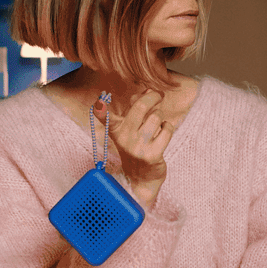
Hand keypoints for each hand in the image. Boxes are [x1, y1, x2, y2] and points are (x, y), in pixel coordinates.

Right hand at [94, 90, 174, 208]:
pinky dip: (168, 127)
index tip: (98, 104)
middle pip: (140, 107)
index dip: (101, 111)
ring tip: (157, 124)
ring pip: (156, 118)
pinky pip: (167, 130)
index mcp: (116, 130)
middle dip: (153, 97)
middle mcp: (125, 139)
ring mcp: (138, 147)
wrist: (141, 177)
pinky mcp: (153, 155)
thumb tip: (148, 90)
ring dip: (160, 117)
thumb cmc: (136, 146)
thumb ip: (137, 107)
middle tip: (158, 95)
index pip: (106, 119)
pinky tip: (163, 133)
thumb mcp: (130, 127)